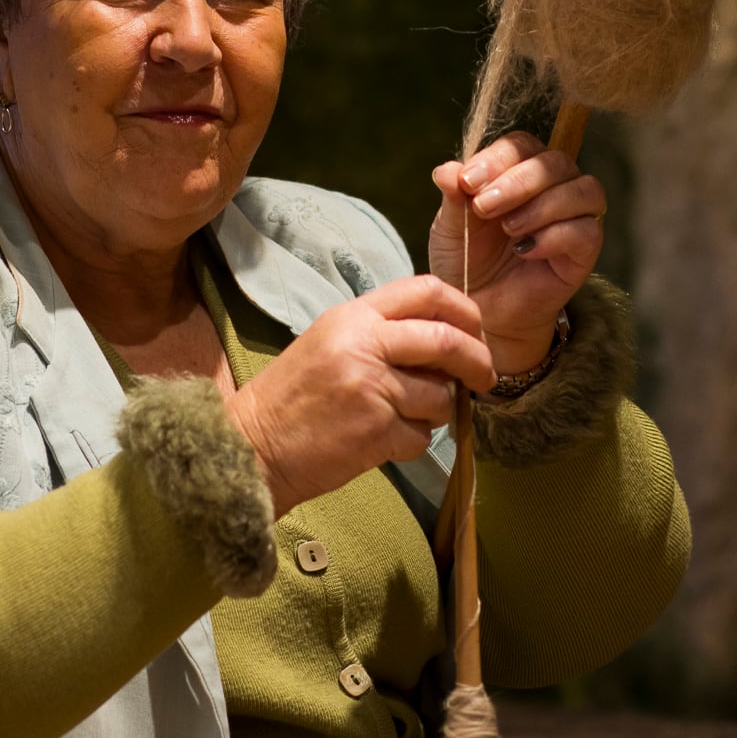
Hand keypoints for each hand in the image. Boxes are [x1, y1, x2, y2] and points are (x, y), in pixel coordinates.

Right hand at [225, 276, 493, 514]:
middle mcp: (364, 345)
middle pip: (447, 341)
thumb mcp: (331, 342)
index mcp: (353, 316)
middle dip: (477, 361)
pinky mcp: (376, 431)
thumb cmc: (293, 396)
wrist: (253, 446)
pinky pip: (422, 436)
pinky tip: (383, 440)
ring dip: (436, 411)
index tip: (476, 331)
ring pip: (440, 396)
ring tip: (403, 416)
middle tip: (483, 378)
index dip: (464, 309)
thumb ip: (382, 332)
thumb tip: (447, 339)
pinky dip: (412, 442)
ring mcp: (371, 388)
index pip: (427, 291)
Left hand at [427, 132, 603, 376]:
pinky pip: (587, 230)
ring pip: (582, 189)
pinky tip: (526, 249)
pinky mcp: (585, 250)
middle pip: (554, 162)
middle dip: (517, 182)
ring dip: (541, 205)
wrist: (481, 309)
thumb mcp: (450, 227)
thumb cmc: (467, 260)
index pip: (521, 145)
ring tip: (508, 229)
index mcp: (519, 170)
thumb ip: (453, 196)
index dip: (497, 159)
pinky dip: (555, 235)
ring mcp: (575, 216)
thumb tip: (447, 169)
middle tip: (483, 207)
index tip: (467, 182)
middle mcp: (554, 186)